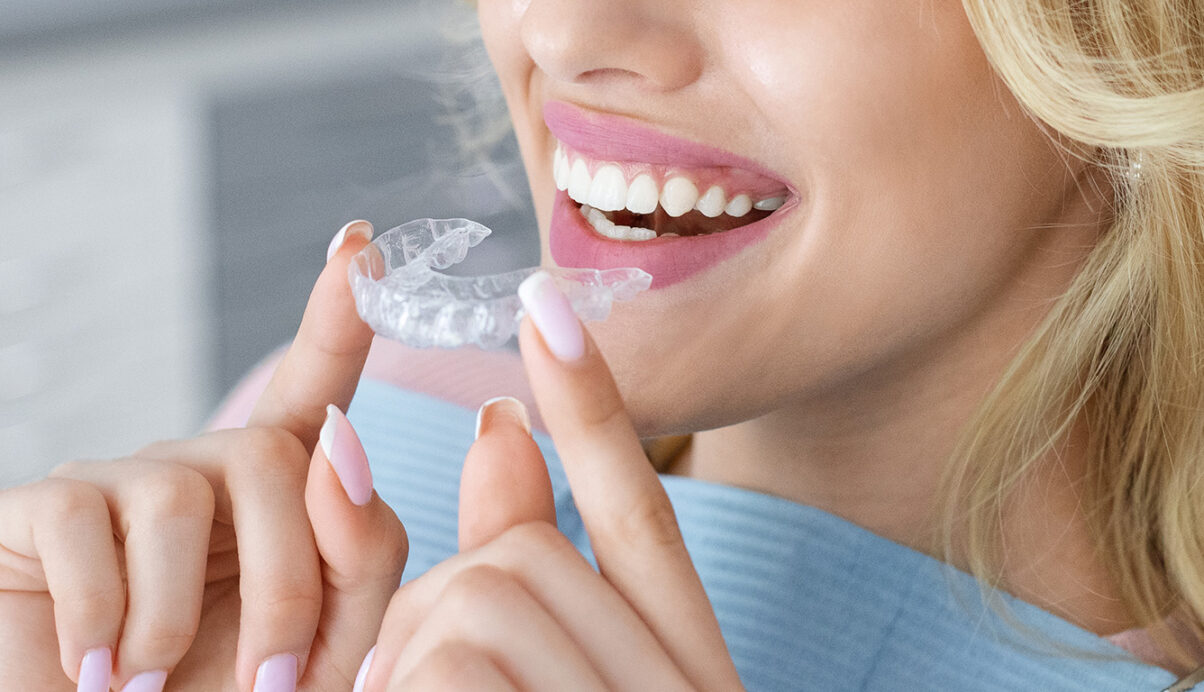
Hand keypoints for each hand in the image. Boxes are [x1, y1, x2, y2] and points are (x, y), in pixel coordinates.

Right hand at [0, 222, 406, 689]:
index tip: (363, 245)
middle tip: (269, 682)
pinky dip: (108, 626)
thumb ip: (361, 553)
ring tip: (157, 679)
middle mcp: (202, 467)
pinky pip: (93, 531)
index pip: (313, 387)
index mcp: (274, 496)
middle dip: (291, 587)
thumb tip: (341, 442)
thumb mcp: (320, 644)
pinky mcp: (44, 506)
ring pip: (188, 496)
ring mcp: (120, 478)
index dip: (338, 317)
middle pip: (281, 459)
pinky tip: (97, 668)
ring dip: (185, 622)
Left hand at [357, 273, 743, 689]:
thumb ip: (524, 561)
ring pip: (480, 597)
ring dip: (409, 661)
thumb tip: (501, 419)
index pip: (639, 518)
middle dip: (445, 599)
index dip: (589, 411)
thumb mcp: (561, 678)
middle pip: (528, 551)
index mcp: (685, 665)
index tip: (545, 305)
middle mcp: (679, 685)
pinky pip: (449, 666)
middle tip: (418, 683)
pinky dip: (399, 691)